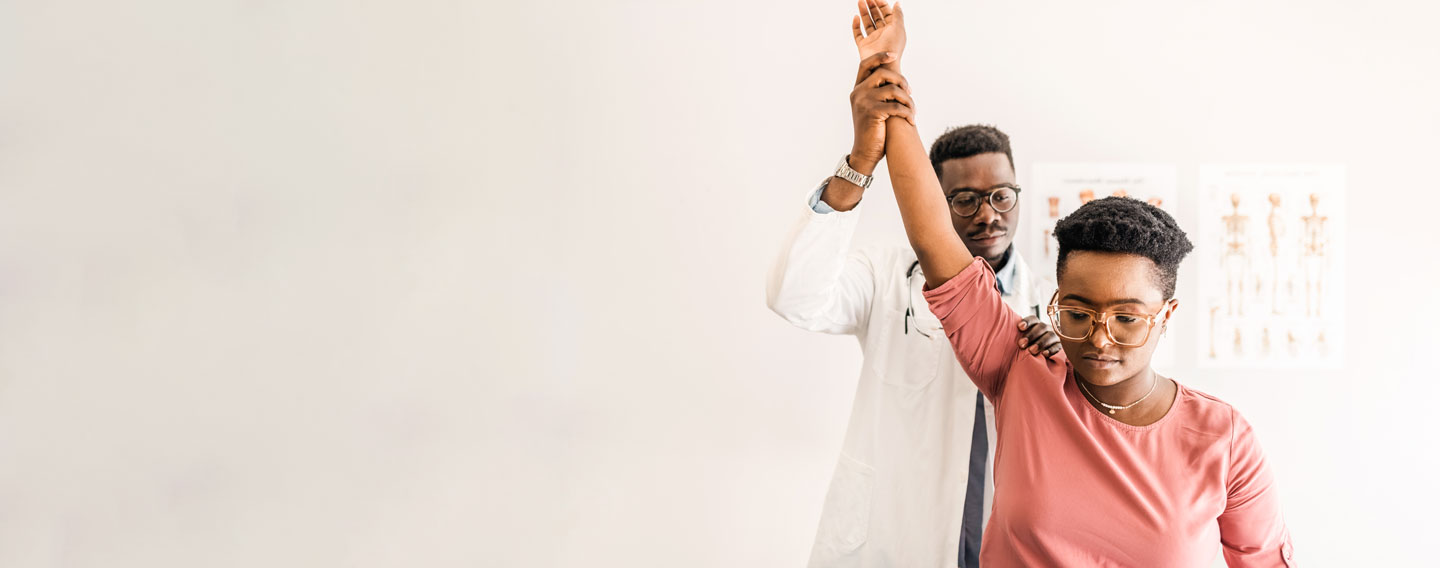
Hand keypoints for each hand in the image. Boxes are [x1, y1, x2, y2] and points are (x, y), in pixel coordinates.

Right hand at [848, 52, 914, 172]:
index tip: (893, 55)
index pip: (865, 65)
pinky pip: (897, 106)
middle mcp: (858, 93)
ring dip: (908, 100)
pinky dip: (908, 113)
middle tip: (909, 92)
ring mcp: (864, 102)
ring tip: (912, 110)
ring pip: (893, 89)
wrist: (865, 153)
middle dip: (901, 80)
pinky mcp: (872, 112)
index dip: (879, 57)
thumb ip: (879, 93)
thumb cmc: (873, 131)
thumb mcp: (872, 108)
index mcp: (857, 90)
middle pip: (883, 73)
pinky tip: (911, 120)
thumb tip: (898, 80)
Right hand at [852, 1, 905, 62]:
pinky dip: (856, 26)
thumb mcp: (898, 27)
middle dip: (872, 6)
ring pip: (867, 23)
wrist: (884, 65)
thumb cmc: (893, 47)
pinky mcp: (863, 46)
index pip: (887, 14)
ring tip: (860, 2)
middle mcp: (882, 34)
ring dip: (864, 12)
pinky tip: (855, 17)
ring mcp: (872, 39)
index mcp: (892, 29)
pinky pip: (858, 34)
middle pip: (876, 17)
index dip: (882, 5)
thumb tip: (897, 3)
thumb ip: (898, 14)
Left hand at [1017, 316, 1062, 358]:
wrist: (1043, 354)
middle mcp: (1046, 328)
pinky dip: (1051, 350)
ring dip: (1040, 343)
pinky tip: (1044, 354)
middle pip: (1041, 327)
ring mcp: (1054, 336)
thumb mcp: (1023, 339)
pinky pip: (1058, 346)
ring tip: (1031, 351)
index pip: (1033, 319)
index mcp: (1036, 324)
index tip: (1020, 327)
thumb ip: (1017, 336)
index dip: (1027, 322)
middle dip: (1031, 335)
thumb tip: (1003, 335)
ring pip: (1050, 336)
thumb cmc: (1028, 346)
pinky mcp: (1060, 346)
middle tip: (1021, 344)